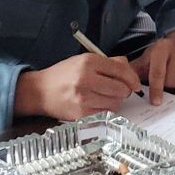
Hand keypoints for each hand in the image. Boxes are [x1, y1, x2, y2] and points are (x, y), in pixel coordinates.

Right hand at [15, 50, 138, 119]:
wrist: (39, 91)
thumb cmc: (62, 75)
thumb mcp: (83, 60)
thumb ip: (108, 62)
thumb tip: (128, 68)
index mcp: (88, 62)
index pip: (121, 71)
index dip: (132, 78)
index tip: (135, 84)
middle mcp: (86, 79)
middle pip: (121, 89)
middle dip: (124, 90)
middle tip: (118, 90)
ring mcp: (83, 98)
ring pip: (115, 103)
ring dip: (115, 101)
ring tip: (105, 96)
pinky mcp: (81, 114)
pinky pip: (106, 113)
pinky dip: (106, 110)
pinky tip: (98, 104)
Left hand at [136, 31, 174, 102]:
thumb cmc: (164, 53)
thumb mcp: (148, 58)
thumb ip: (135, 71)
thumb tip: (123, 83)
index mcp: (162, 47)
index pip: (158, 73)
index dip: (156, 89)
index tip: (156, 101)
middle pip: (173, 80)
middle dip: (169, 84)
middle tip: (169, 78)